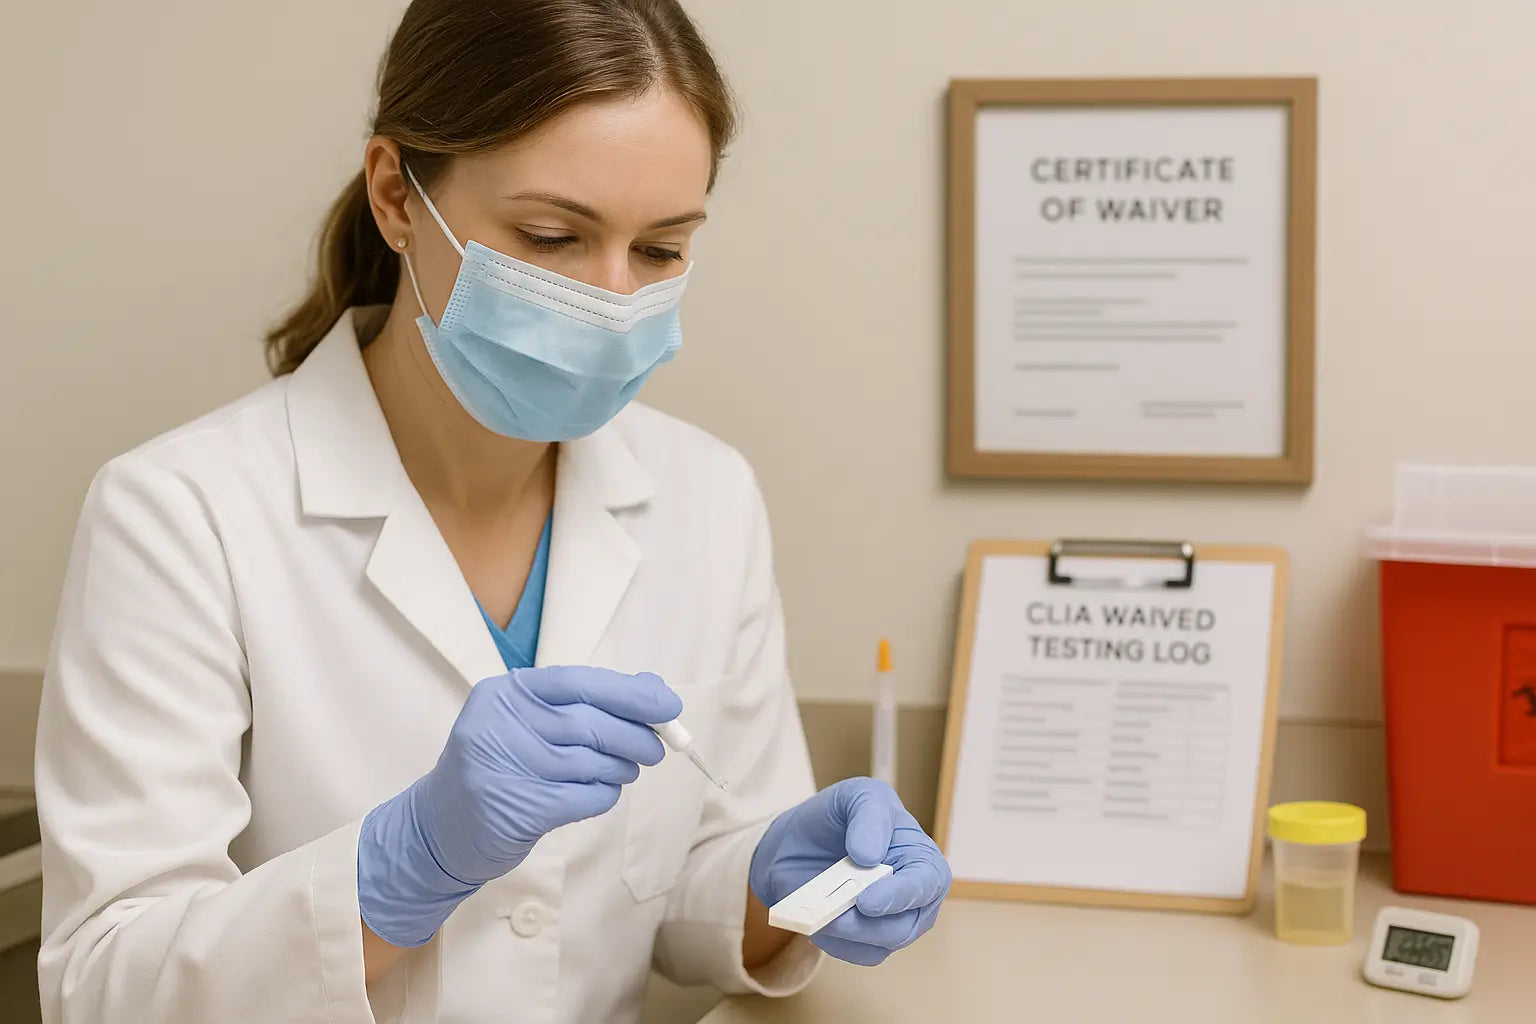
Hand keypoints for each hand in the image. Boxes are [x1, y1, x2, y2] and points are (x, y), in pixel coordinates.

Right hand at [358, 666, 681, 946]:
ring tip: (621, 771)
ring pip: (592, 763)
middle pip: (591, 724)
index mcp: (506, 693)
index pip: (580, 683)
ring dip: (621, 769)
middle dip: (635, 736)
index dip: (630, 694)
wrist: (441, 828)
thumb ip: (590, 703)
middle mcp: (500, 724)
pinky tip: (597, 794)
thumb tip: (654, 689)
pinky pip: (585, 798)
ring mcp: (504, 767)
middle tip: (656, 748)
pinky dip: (603, 795)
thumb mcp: (535, 722)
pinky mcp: (517, 809)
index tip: (669, 705)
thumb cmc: (503, 764)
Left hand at [749, 778, 950, 965]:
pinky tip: (818, 920)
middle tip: (837, 913)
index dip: (904, 895)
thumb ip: (869, 815)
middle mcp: (912, 895)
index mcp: (920, 857)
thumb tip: (869, 856)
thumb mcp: (856, 795)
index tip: (869, 900)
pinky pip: (855, 954)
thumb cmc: (838, 817)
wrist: (796, 842)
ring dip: (848, 934)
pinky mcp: (864, 940)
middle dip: (871, 924)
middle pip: (907, 925)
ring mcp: (889, 921)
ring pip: (880, 945)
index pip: (930, 883)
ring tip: (821, 913)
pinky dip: (834, 942)